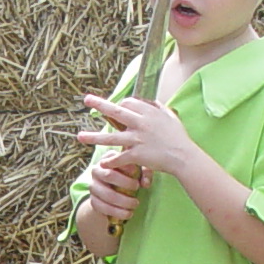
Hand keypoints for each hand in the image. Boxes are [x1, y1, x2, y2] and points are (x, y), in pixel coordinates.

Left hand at [78, 93, 199, 179]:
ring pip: (111, 137)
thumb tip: (152, 101)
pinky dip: (111, 161)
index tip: (115, 108)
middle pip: (116, 112)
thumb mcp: (170, 117)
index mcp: (148, 112)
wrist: (184, 156)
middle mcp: (141, 123)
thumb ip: (159, 108)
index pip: (128, 103)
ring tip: (79, 137)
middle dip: (100, 105)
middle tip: (86, 100)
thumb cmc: (179, 137)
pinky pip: (119, 157)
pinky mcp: (137, 154)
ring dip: (94, 137)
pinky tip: (102, 163)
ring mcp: (137, 139)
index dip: (120, 105)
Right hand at [81, 151, 144, 222]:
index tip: (136, 171)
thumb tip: (145, 183)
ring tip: (135, 204)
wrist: (111, 194)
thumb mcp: (137, 170)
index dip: (126, 166)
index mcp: (107, 159)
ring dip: (124, 201)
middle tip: (137, 188)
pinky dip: (118, 212)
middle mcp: (96, 170)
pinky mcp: (93, 201)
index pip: (114, 159)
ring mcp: (93, 186)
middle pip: (109, 175)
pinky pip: (104, 207)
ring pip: (108, 194)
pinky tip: (128, 214)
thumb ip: (145, 172)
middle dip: (125, 183)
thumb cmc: (127, 177)